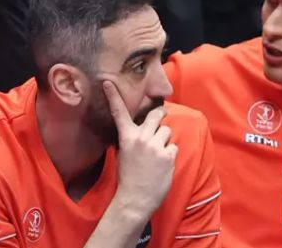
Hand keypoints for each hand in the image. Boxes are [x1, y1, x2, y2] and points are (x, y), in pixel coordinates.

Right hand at [104, 80, 176, 215]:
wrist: (135, 200)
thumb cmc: (128, 178)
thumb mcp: (123, 154)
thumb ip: (131, 139)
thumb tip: (138, 129)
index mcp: (127, 138)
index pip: (119, 113)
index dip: (113, 96)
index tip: (108, 82)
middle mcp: (141, 138)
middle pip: (156, 115)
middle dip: (160, 115)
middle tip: (160, 119)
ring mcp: (156, 146)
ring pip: (167, 131)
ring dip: (164, 140)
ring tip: (157, 155)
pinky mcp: (168, 155)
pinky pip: (173, 146)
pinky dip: (170, 154)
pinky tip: (162, 165)